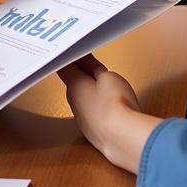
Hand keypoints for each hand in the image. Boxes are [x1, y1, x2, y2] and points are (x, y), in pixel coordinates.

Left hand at [59, 55, 159, 172]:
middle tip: (93, 61)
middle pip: (73, 81)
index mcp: (73, 84)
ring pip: (82, 97)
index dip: (70, 56)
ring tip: (105, 83)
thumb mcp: (108, 76)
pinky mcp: (91, 130)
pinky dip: (96, 104)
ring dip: (90, 89)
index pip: (64, 65)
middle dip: (81, 71)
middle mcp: (73, 101)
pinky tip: (108, 104)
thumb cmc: (114, 104)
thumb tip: (85, 58)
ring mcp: (81, 118)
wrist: (122, 137)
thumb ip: (94, 67)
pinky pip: (91, 111)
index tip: (76, 49)